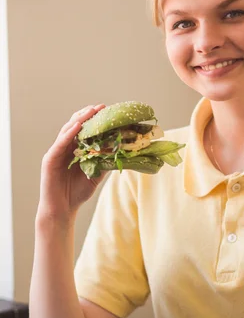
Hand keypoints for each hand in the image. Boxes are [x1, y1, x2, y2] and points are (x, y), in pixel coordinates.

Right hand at [38, 104, 105, 219]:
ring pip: (66, 131)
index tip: (108, 111)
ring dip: (79, 120)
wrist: (62, 210)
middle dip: (87, 115)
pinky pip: (59, 144)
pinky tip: (77, 126)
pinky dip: (68, 134)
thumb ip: (105, 161)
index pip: (84, 130)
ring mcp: (56, 152)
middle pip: (75, 126)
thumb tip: (121, 150)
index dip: (94, 120)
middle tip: (101, 107)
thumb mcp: (96, 174)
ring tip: (90, 111)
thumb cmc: (77, 193)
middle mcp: (64, 148)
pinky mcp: (49, 160)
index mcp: (74, 150)